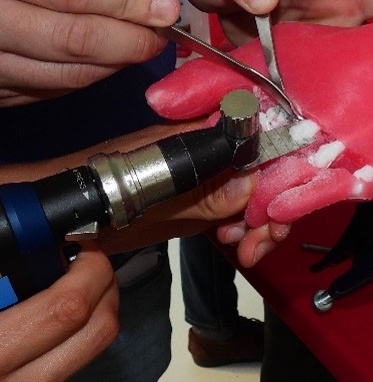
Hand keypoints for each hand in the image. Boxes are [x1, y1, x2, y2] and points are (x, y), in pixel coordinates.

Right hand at [0, 0, 179, 105]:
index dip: (125, 0)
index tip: (165, 6)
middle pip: (69, 38)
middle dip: (128, 40)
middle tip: (160, 34)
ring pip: (61, 73)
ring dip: (112, 64)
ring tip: (139, 45)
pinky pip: (44, 90)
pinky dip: (83, 77)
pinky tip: (103, 60)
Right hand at [0, 244, 117, 381]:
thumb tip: (14, 270)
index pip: (66, 309)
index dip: (86, 271)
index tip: (81, 250)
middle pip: (99, 330)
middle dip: (105, 288)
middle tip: (87, 265)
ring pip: (86, 357)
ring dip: (87, 322)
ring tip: (59, 298)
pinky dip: (59, 357)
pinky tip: (29, 346)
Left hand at [1, 120, 256, 253]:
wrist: (81, 213)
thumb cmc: (110, 192)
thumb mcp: (160, 194)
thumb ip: (207, 190)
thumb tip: (252, 186)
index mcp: (207, 131)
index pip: (264, 142)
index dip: (281, 175)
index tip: (279, 211)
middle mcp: (218, 147)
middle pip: (269, 171)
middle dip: (273, 209)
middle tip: (263, 240)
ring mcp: (215, 173)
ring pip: (260, 195)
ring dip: (262, 226)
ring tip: (246, 250)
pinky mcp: (210, 197)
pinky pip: (243, 212)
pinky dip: (247, 231)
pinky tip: (237, 246)